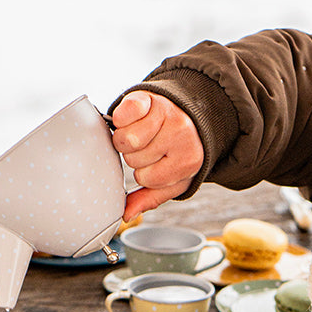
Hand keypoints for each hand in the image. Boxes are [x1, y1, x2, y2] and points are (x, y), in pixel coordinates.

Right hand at [110, 91, 203, 219]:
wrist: (190, 115)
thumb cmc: (178, 151)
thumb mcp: (173, 179)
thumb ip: (150, 197)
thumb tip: (126, 214)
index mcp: (188, 160)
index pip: (146, 178)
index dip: (145, 172)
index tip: (156, 162)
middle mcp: (181, 135)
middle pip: (133, 158)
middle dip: (136, 155)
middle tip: (148, 144)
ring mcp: (166, 113)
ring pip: (125, 139)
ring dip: (126, 137)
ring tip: (141, 132)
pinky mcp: (150, 97)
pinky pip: (123, 113)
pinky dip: (121, 117)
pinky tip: (134, 117)